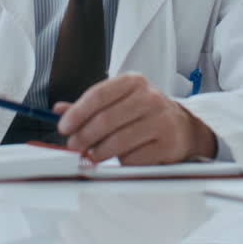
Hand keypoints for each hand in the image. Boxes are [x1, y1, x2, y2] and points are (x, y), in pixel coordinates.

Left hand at [55, 73, 216, 164]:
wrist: (183, 128)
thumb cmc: (145, 113)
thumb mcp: (120, 100)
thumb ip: (91, 105)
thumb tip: (59, 110)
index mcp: (134, 82)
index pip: (99, 94)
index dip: (77, 112)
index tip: (64, 126)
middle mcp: (150, 98)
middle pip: (106, 120)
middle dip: (84, 136)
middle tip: (73, 145)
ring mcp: (161, 121)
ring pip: (118, 142)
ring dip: (99, 153)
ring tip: (92, 155)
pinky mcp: (168, 144)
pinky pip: (133, 158)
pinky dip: (121, 162)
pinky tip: (121, 157)